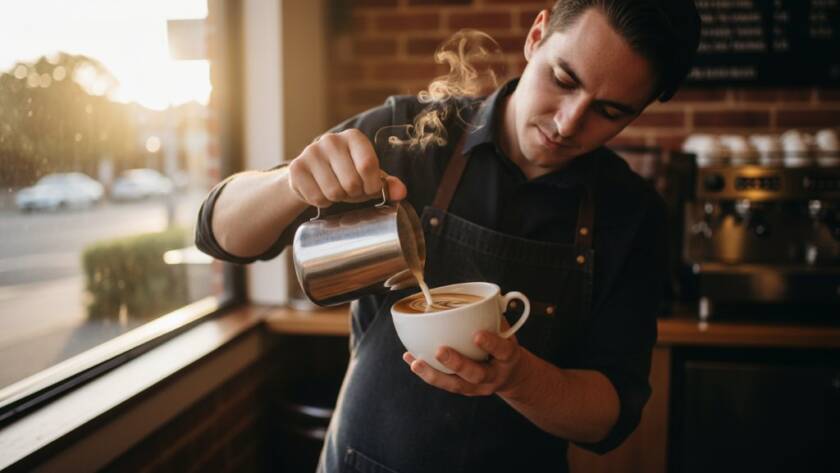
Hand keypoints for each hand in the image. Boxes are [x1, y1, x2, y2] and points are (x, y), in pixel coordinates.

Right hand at [287, 129, 406, 207]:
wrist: (312, 174)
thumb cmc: (347, 173)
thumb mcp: (369, 176)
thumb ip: (387, 184)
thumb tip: (401, 193)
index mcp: (354, 137)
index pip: (367, 165)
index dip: (371, 186)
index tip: (369, 189)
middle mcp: (331, 139)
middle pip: (351, 182)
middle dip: (354, 194)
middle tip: (350, 190)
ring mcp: (311, 152)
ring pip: (333, 192)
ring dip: (338, 199)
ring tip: (336, 189)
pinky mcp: (296, 168)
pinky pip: (316, 197)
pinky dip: (322, 202)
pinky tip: (321, 191)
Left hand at [402, 327, 531, 397]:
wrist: (510, 376)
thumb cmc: (503, 347)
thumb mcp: (507, 332)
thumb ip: (495, 317)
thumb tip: (482, 295)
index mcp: (508, 358)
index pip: (503, 351)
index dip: (492, 344)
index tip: (477, 335)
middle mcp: (494, 376)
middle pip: (476, 374)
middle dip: (457, 363)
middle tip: (440, 350)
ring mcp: (478, 387)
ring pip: (456, 385)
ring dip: (434, 374)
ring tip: (416, 362)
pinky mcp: (463, 390)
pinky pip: (444, 383)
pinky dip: (426, 373)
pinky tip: (411, 360)